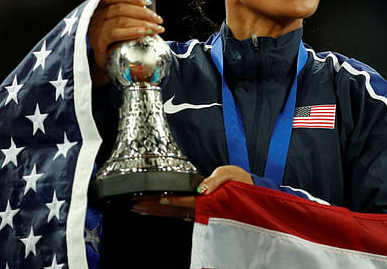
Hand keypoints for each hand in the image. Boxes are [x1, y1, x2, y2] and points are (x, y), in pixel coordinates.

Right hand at [88, 0, 163, 84]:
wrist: (103, 62)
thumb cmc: (112, 41)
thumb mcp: (117, 24)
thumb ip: (126, 12)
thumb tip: (144, 3)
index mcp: (100, 7)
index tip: (147, 2)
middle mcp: (96, 16)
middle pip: (121, 8)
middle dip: (143, 12)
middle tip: (158, 19)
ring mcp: (96, 29)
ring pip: (121, 20)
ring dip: (142, 23)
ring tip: (156, 28)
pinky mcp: (98, 42)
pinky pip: (116, 34)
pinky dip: (132, 32)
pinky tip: (144, 33)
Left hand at [130, 165, 252, 219]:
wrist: (249, 188)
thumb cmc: (239, 180)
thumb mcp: (229, 173)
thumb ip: (215, 180)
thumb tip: (202, 188)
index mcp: (210, 198)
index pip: (188, 201)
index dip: (174, 201)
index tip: (159, 198)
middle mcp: (201, 207)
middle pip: (174, 209)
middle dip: (154, 206)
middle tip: (136, 203)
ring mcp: (198, 210)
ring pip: (172, 213)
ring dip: (155, 210)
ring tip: (138, 207)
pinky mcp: (196, 209)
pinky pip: (176, 213)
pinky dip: (162, 211)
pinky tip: (152, 209)